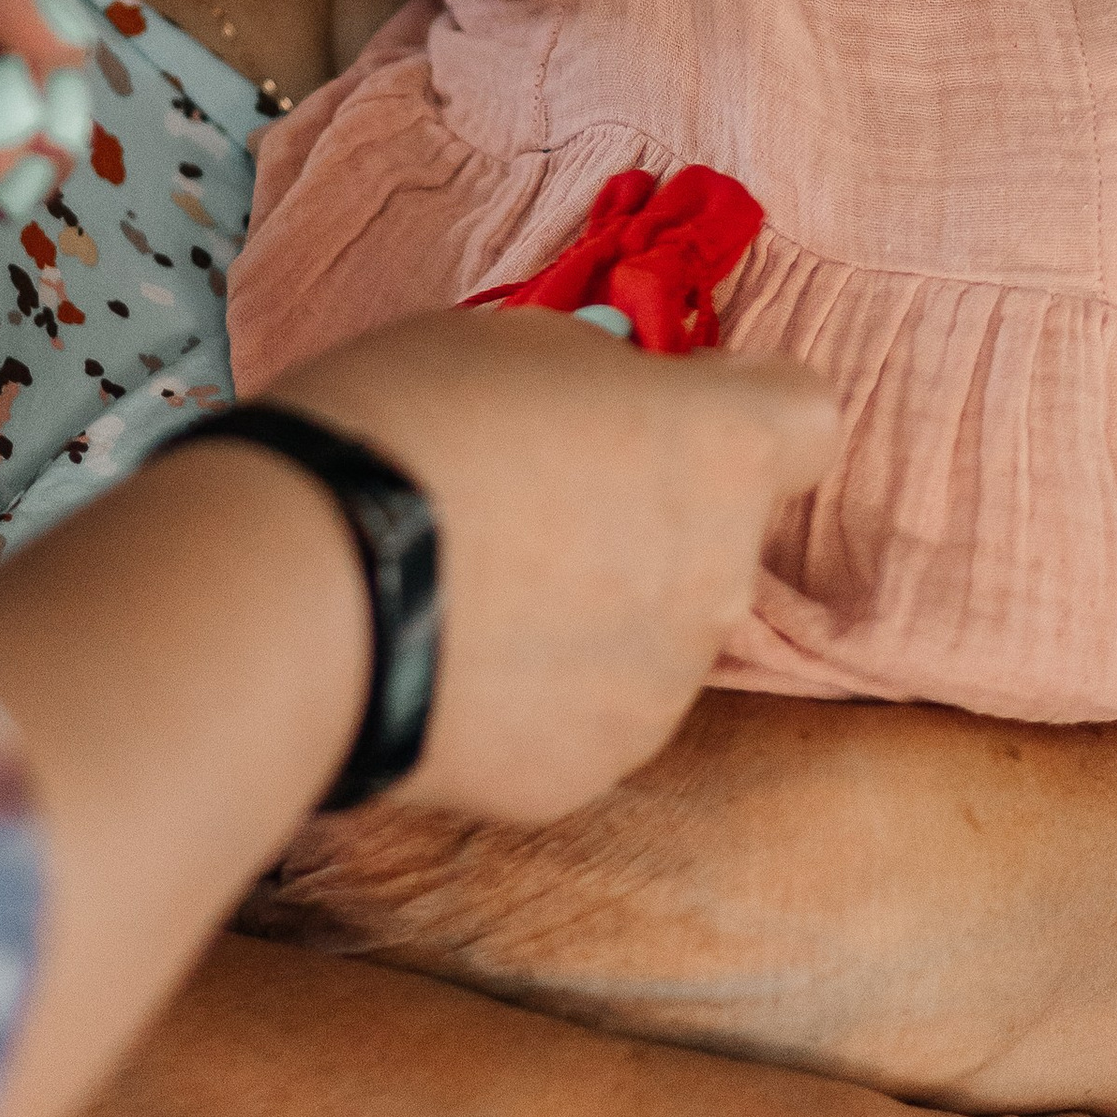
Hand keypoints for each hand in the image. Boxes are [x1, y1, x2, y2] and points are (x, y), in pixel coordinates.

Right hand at [267, 305, 837, 823]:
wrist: (310, 592)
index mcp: (721, 450)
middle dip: (648, 513)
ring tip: (469, 586)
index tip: (667, 403)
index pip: (806, 417)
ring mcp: (663, 690)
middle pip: (717, 533)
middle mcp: (721, 579)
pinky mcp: (592, 773)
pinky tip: (449, 658)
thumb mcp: (513, 343)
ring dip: (594, 609)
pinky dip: (538, 692)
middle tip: (528, 495)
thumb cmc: (406, 426)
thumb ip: (599, 381)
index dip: (741, 405)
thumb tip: (614, 407)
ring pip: (653, 633)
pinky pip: (585, 714)